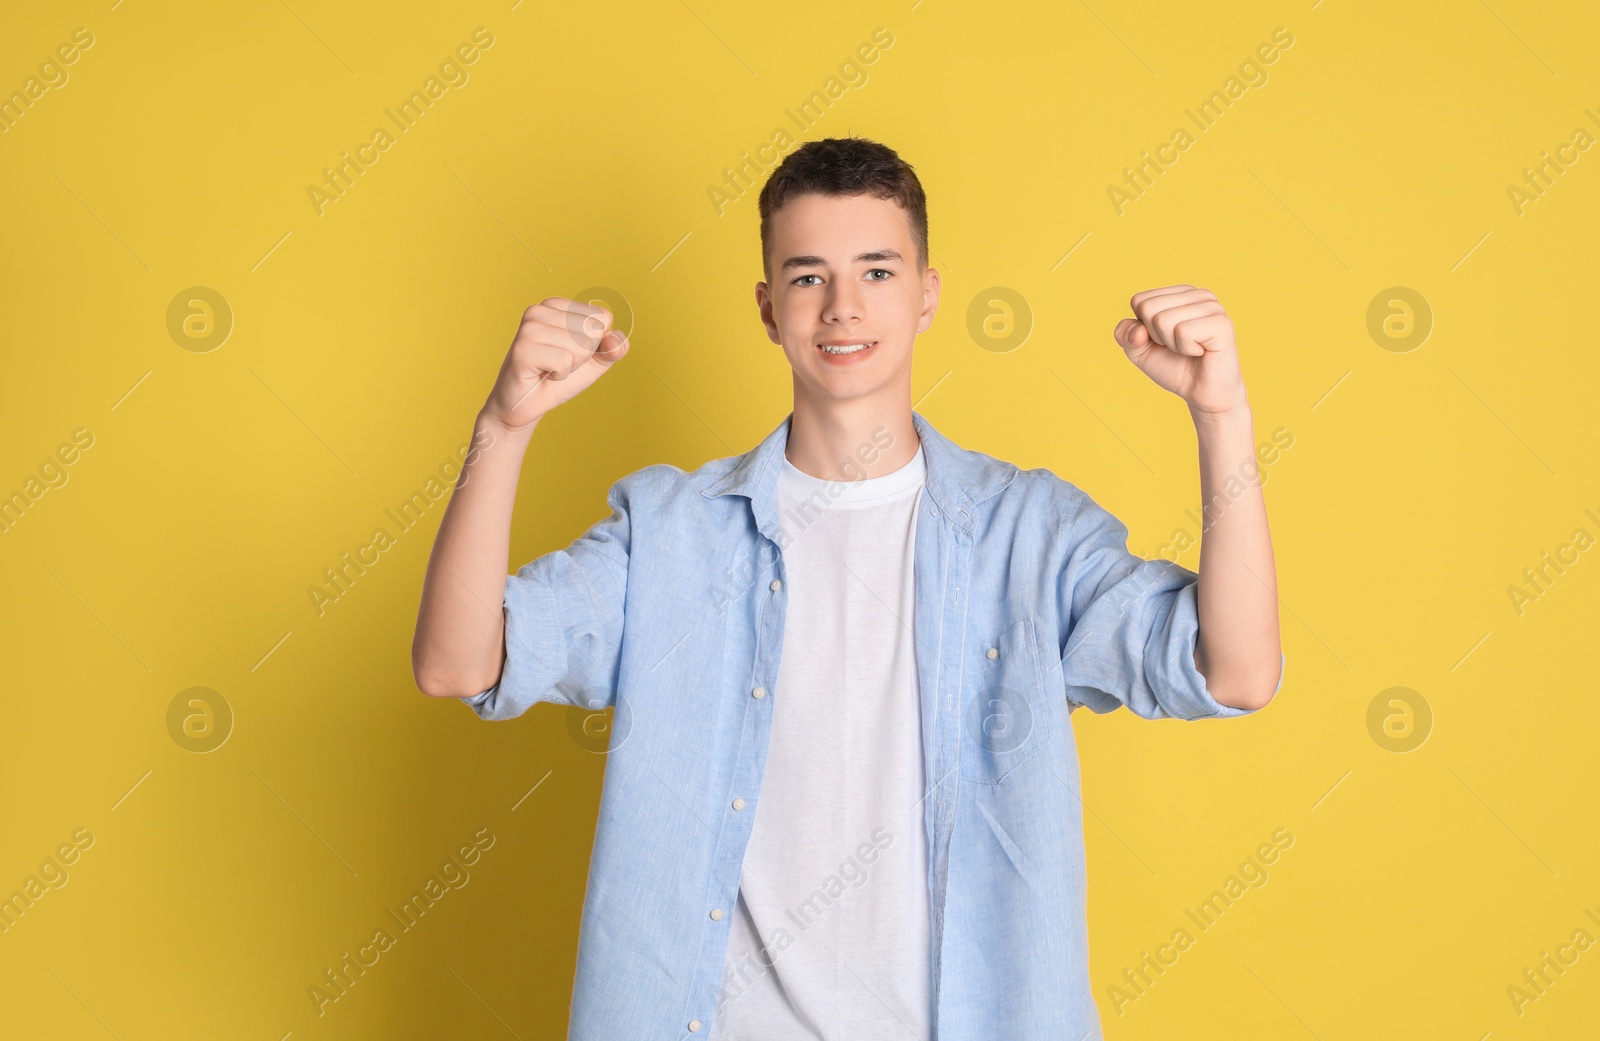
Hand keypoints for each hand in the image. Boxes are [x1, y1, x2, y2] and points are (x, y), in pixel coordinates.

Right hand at [482, 297, 629, 432]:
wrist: (527, 404)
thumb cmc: (558, 378)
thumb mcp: (594, 361)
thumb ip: (613, 348)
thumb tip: (616, 340)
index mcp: (556, 305)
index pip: (602, 318)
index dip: (595, 343)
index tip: (571, 352)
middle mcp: (539, 310)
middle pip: (593, 330)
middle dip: (583, 355)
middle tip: (558, 363)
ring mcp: (529, 327)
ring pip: (580, 345)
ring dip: (570, 366)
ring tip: (549, 368)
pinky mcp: (523, 349)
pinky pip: (564, 360)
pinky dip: (560, 374)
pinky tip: (542, 374)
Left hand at [1112, 285, 1247, 414]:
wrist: (1202, 394)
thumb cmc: (1173, 367)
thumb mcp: (1139, 350)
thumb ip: (1125, 334)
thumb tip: (1138, 330)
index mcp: (1179, 293)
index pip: (1139, 301)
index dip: (1144, 328)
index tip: (1164, 340)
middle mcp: (1198, 294)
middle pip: (1149, 308)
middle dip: (1157, 336)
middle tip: (1178, 347)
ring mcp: (1212, 306)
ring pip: (1164, 320)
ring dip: (1172, 344)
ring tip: (1191, 350)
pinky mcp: (1222, 323)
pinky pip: (1183, 332)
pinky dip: (1186, 349)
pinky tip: (1201, 352)